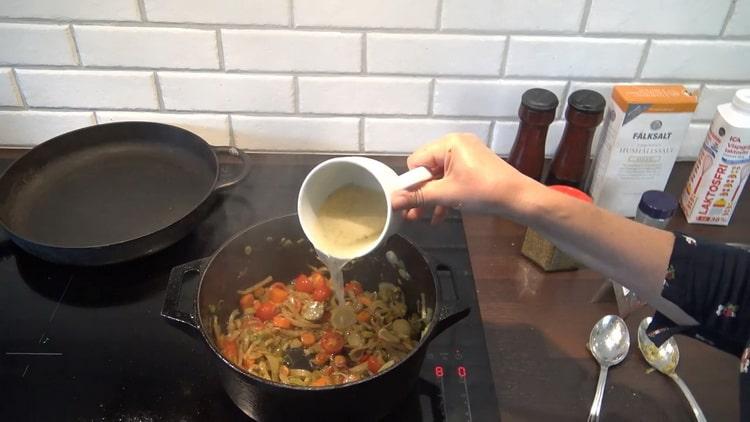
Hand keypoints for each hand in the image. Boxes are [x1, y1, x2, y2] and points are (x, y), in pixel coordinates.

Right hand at [391, 133, 536, 223]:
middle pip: (426, 168)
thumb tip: (393, 200)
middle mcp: (456, 144)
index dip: (412, 181)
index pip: (417, 160)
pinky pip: (451, 179)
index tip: (408, 200)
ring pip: (438, 177)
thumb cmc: (483, 191)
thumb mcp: (447, 195)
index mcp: (449, 143)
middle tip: (412, 212)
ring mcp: (465, 156)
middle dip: (420, 192)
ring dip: (431, 197)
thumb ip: (418, 196)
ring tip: (421, 217)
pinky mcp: (472, 167)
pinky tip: (439, 216)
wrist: (517, 198)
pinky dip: (445, 195)